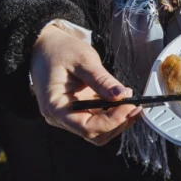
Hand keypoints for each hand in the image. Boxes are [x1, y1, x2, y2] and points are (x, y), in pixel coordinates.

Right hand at [30, 24, 140, 145]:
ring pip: (100, 131)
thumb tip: (121, 94)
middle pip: (95, 134)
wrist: (45, 46)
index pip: (86, 127)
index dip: (112, 120)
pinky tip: (123, 101)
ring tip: (130, 101)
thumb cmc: (59, 50)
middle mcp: (62, 117)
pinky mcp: (81, 111)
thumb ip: (101, 79)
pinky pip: (100, 120)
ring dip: (119, 120)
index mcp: (55, 107)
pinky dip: (114, 114)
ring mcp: (71, 116)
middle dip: (118, 122)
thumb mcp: (82, 59)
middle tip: (135, 104)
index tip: (130, 105)